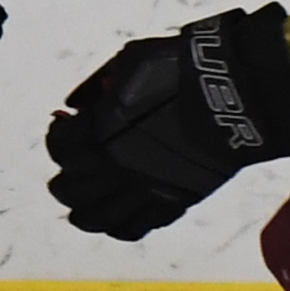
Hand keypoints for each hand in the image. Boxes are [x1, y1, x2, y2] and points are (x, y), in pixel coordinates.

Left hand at [46, 4, 289, 239]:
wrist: (232, 94)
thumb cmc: (180, 70)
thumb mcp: (128, 62)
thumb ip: (96, 86)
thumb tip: (72, 106)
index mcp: (98, 131)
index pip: (60, 146)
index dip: (57, 137)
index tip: (64, 127)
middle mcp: (114, 167)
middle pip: (69, 188)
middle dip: (64, 177)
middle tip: (69, 170)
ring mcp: (142, 189)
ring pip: (95, 218)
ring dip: (82, 210)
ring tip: (82, 204)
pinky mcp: (171, 203)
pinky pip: (132, 228)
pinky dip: (116, 226)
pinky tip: (114, 216)